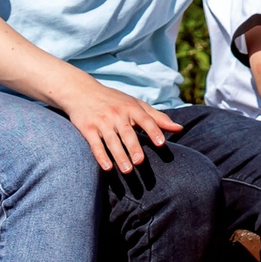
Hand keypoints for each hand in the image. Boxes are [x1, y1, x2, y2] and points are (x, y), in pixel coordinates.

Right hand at [56, 77, 181, 174]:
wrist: (81, 91)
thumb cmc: (114, 100)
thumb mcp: (135, 104)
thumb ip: (157, 117)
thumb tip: (179, 128)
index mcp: (131, 107)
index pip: (144, 119)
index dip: (153, 130)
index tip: (161, 143)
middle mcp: (116, 114)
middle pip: (127, 132)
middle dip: (133, 147)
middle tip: (140, 162)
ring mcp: (101, 121)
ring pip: (111, 140)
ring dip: (119, 156)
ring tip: (127, 170)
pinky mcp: (87, 128)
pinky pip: (95, 144)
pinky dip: (100, 155)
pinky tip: (107, 167)